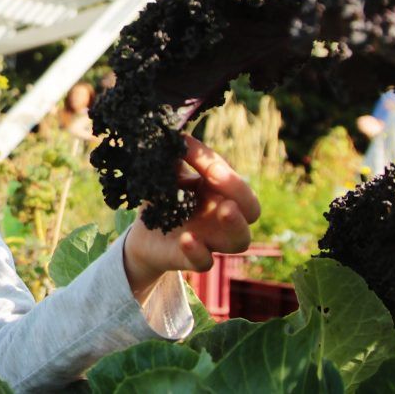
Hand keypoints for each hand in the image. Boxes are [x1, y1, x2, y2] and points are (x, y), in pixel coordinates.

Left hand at [122, 135, 260, 301]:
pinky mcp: (192, 259)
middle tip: (219, 177)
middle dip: (241, 193)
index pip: (233, 180)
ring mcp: (212, 240)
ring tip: (224, 210)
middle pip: (251, 210)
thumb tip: (174, 133)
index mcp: (220, 193)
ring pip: (240, 240)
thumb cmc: (162, 198)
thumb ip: (172, 156)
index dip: (218, 164)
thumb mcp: (165, 174)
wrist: (143, 233)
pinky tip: (186, 238)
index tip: (188, 147)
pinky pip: (205, 262)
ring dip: (235, 224)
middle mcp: (223, 217)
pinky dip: (198, 252)